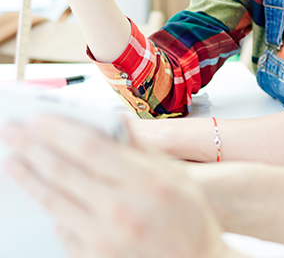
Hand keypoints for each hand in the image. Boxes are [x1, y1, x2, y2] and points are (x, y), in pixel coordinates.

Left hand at [0, 115, 231, 257]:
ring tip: (13, 162)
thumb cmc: (189, 220)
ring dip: (29, 178)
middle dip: (33, 148)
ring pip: (54, 202)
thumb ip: (141, 147)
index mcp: (144, 182)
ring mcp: (104, 240)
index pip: (89, 147)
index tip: (37, 119)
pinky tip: (40, 194)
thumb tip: (114, 120)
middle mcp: (120, 211)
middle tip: (12, 133)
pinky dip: (51, 210)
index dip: (59, 130)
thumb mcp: (176, 175)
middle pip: (65, 172)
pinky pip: (63, 231)